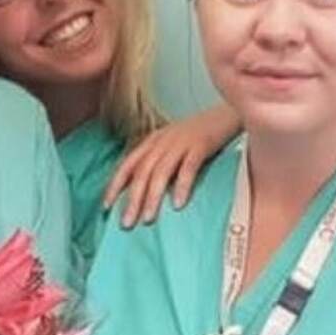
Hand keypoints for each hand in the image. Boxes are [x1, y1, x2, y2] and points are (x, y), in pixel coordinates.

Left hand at [102, 104, 239, 227]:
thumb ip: (160, 159)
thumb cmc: (201, 132)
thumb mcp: (174, 142)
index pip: (128, 164)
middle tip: (126, 223)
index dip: (115, 185)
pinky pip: (188, 167)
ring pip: (161, 172)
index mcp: (153, 140)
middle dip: (132, 199)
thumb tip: (145, 190)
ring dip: (152, 197)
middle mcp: (163, 141)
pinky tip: (177, 204)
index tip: (106, 207)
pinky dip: (182, 186)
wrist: (229, 111)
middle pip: (142, 172)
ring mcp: (181, 142)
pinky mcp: (201, 145)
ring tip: (148, 219)